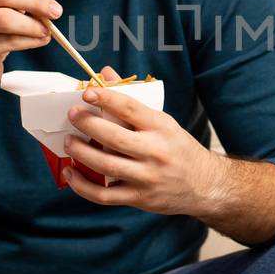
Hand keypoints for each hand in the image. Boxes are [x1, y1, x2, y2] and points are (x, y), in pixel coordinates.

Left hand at [64, 66, 229, 217]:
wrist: (205, 185)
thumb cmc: (179, 149)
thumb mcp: (164, 122)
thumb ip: (133, 101)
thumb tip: (106, 74)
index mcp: (162, 128)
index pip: (130, 108)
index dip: (106, 98)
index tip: (87, 93)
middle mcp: (155, 151)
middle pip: (113, 137)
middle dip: (87, 124)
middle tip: (72, 115)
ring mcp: (146, 177)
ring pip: (105, 165)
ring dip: (80, 152)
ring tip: (68, 142)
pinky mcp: (139, 198)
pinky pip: (103, 195)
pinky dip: (82, 186)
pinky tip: (71, 173)